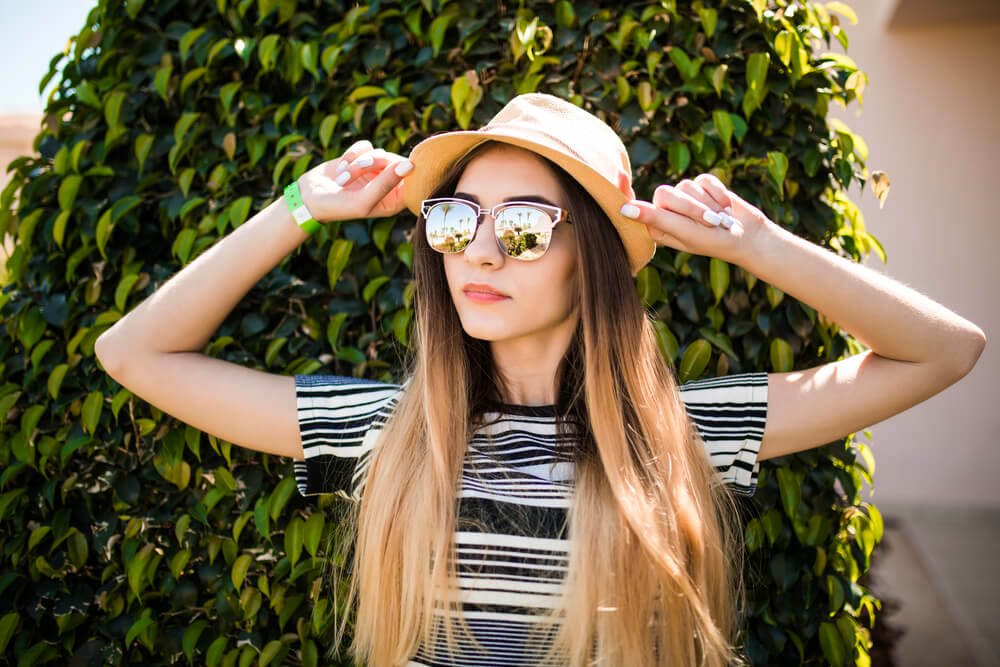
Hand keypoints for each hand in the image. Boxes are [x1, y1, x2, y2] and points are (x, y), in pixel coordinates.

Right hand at [296, 140, 414, 222]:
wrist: (309, 198)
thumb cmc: (338, 207)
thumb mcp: (364, 199)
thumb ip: (387, 183)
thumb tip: (410, 165)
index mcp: (394, 201)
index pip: (412, 181)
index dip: (403, 170)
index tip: (392, 168)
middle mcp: (388, 185)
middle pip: (395, 161)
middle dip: (375, 162)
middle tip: (359, 167)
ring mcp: (375, 171)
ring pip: (378, 152)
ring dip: (358, 162)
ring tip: (343, 177)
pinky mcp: (362, 158)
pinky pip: (365, 146)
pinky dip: (352, 153)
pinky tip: (340, 167)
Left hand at [620, 173, 777, 266]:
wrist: (747, 236)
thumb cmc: (713, 241)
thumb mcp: (684, 232)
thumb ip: (656, 219)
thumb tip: (623, 209)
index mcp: (656, 226)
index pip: (634, 204)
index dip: (625, 190)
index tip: (620, 174)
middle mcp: (666, 209)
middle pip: (665, 192)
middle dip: (690, 207)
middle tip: (709, 222)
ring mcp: (684, 196)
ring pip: (686, 185)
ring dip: (706, 203)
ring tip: (719, 219)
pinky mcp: (701, 185)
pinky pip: (704, 179)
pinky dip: (717, 193)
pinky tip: (726, 206)